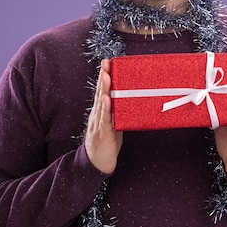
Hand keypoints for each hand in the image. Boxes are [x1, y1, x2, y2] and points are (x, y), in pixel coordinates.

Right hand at [85, 59, 122, 173]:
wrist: (97, 164)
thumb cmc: (106, 144)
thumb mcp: (114, 125)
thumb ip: (118, 113)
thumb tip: (129, 101)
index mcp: (101, 112)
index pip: (102, 91)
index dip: (104, 77)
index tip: (108, 63)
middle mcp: (97, 115)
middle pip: (100, 92)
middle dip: (103, 77)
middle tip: (105, 62)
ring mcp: (98, 123)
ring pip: (101, 103)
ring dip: (104, 88)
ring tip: (106, 75)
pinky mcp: (102, 133)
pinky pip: (104, 119)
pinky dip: (105, 108)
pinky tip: (106, 99)